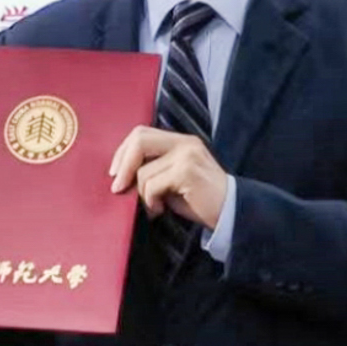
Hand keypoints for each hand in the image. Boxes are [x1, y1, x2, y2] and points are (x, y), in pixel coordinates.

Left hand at [108, 127, 227, 229]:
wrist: (231, 213)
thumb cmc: (199, 199)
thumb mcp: (172, 179)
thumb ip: (152, 169)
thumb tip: (120, 174)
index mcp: (181, 141)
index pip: (141, 133)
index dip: (123, 152)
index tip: (115, 174)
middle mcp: (185, 143)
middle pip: (139, 140)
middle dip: (122, 165)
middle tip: (118, 188)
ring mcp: (187, 155)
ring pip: (143, 171)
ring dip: (142, 194)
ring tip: (154, 206)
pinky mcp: (187, 172)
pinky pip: (152, 185)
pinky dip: (150, 201)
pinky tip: (159, 210)